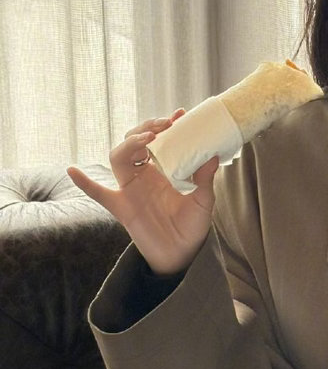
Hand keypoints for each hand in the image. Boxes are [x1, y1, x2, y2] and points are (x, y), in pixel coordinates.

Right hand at [67, 111, 218, 275]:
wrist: (181, 254)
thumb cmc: (192, 226)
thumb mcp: (204, 201)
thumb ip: (205, 179)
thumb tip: (212, 156)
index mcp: (163, 169)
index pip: (159, 140)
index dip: (165, 126)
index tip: (178, 114)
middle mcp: (144, 175)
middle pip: (134, 142)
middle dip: (147, 129)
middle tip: (165, 125)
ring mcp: (131, 189)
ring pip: (119, 158)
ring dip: (129, 145)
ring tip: (147, 139)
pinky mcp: (121, 207)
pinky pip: (98, 194)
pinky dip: (84, 183)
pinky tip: (73, 170)